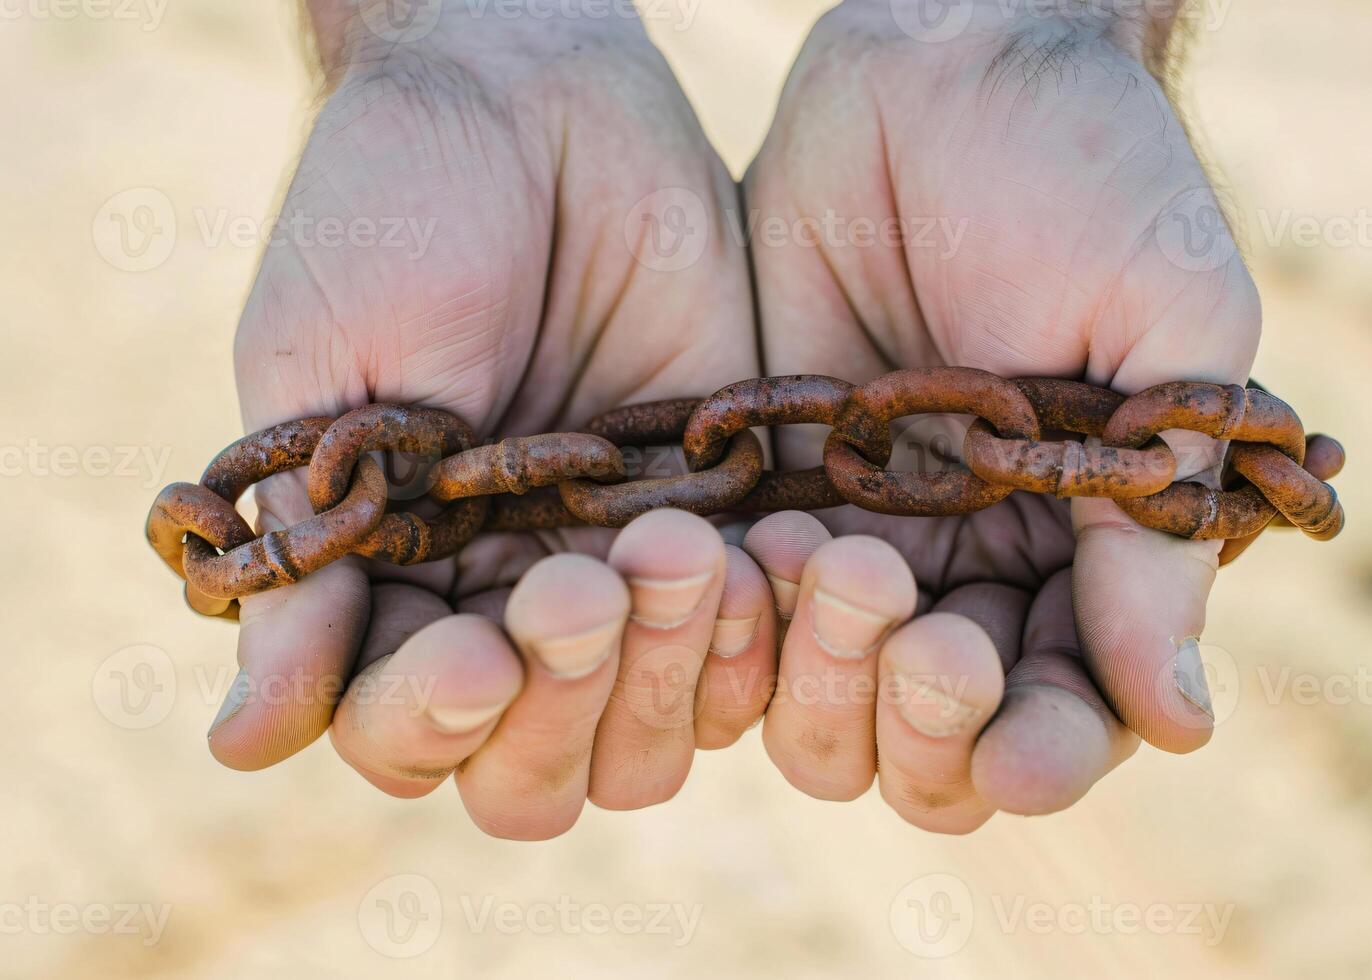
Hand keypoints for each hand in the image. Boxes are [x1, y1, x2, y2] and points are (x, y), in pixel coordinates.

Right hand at [212, 2, 773, 838]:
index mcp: (395, 582)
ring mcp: (626, 570)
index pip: (407, 732)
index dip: (434, 724)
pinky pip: (761, 636)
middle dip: (563, 703)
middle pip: (543, 766)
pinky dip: (764, 629)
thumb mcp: (318, 375)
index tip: (471, 653)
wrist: (532, 98)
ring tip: (674, 552)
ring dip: (667, 674)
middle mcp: (511, 600)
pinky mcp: (730, 519)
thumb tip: (242, 743)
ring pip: (658, 725)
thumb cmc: (393, 216)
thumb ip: (306, 563)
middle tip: (573, 588)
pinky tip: (761, 557)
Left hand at [737, 0, 1259, 830]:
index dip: (1041, 752)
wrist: (936, 66)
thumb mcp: (1164, 331)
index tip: (1011, 754)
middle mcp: (965, 564)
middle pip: (930, 737)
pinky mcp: (757, 488)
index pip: (1065, 711)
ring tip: (829, 560)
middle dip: (925, 720)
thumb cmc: (1082, 179)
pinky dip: (731, 610)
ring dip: (820, 673)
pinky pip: (729, 603)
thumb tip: (1178, 723)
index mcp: (1082, 546)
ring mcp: (853, 532)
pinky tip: (750, 540)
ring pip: (817, 698)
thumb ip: (1156, 527)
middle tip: (924, 640)